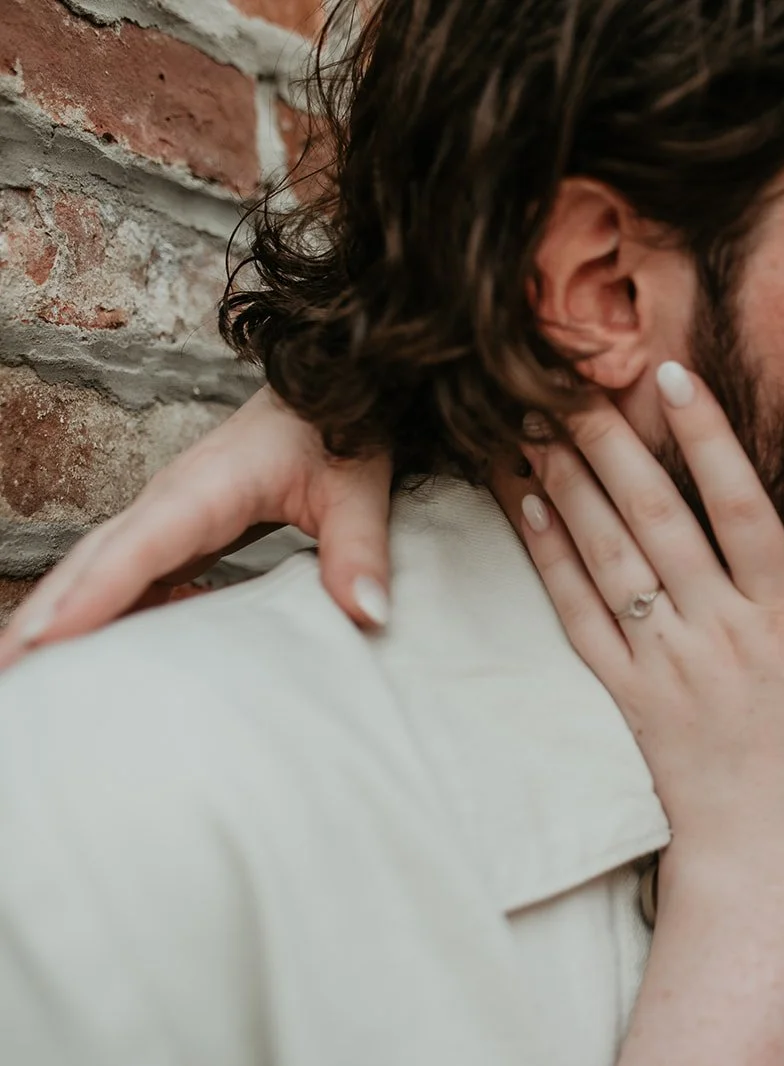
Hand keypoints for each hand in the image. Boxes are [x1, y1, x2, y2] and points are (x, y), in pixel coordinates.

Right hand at [0, 388, 393, 669]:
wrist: (333, 392)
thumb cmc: (338, 435)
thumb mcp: (358, 488)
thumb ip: (360, 550)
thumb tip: (367, 615)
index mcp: (206, 488)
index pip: (138, 548)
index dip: (91, 597)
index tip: (44, 640)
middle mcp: (171, 501)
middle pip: (93, 563)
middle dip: (43, 618)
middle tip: (6, 678)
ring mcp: (169, 514)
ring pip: (98, 569)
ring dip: (57, 616)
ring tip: (22, 677)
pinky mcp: (181, 528)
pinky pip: (129, 573)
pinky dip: (102, 610)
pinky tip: (94, 657)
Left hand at [506, 361, 783, 863]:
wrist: (766, 856)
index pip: (743, 508)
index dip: (708, 438)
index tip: (674, 377)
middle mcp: (720, 630)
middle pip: (658, 519)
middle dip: (612, 442)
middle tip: (571, 379)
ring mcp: (666, 661)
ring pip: (610, 558)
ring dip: (570, 486)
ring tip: (536, 422)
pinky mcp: (626, 693)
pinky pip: (579, 617)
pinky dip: (552, 561)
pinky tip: (531, 507)